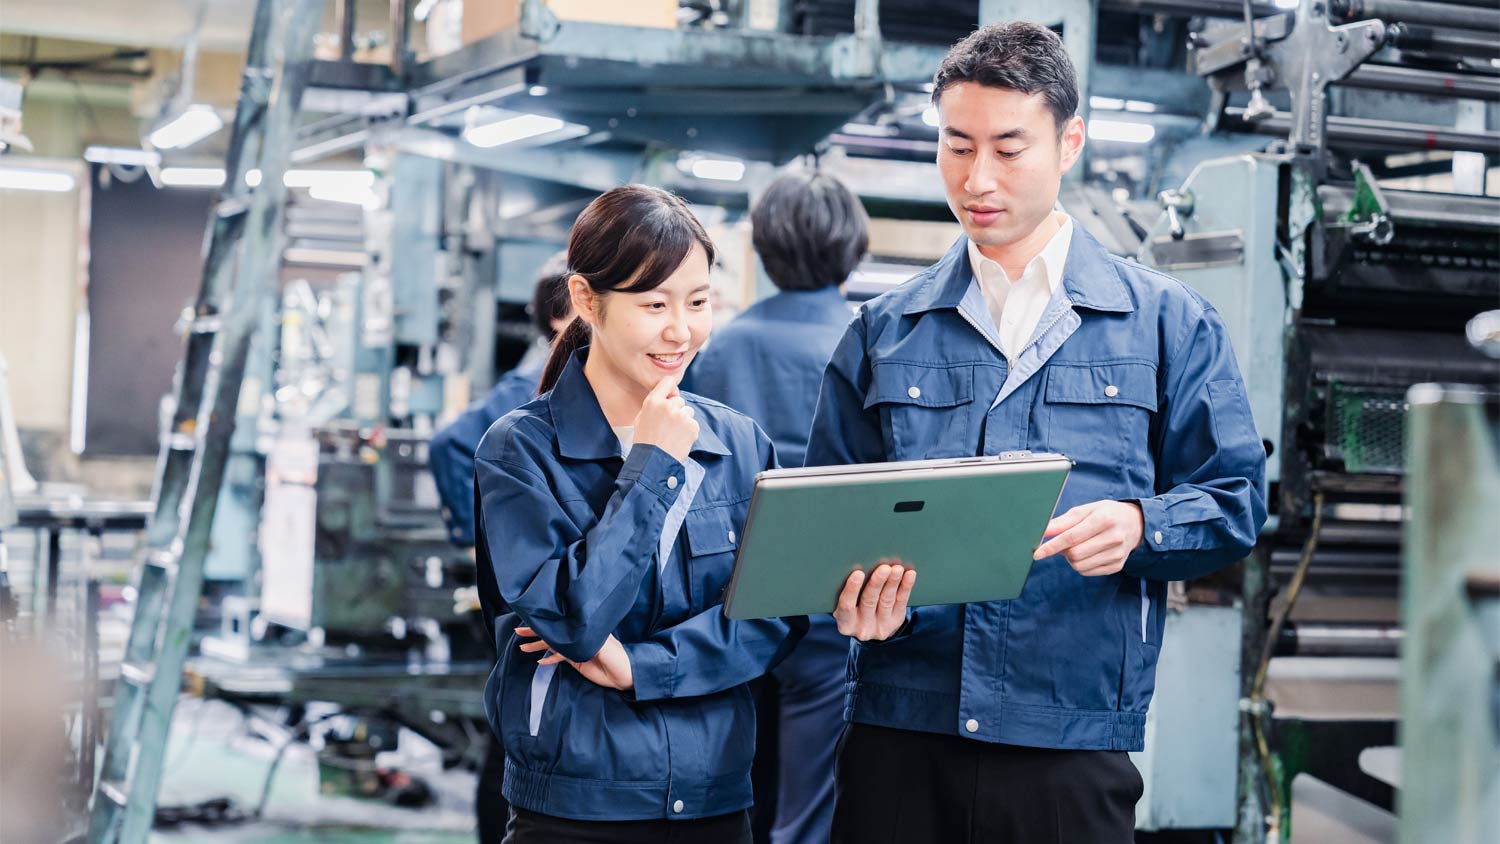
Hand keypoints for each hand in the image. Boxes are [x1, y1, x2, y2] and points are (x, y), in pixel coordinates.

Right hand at [517, 628, 633, 690]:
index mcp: (585, 629)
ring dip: (538, 646)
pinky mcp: (577, 660)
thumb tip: (570, 636)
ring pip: (553, 645)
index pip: (561, 623)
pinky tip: (540, 661)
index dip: (547, 621)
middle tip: (519, 632)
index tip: (531, 618)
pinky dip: (550, 658)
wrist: (625, 674)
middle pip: (554, 633)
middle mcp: (579, 636)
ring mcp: (577, 649)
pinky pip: (560, 658)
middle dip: (536, 632)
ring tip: (523, 647)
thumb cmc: (618, 656)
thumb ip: (586, 640)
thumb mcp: (603, 646)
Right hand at [632, 376, 697, 463]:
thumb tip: (668, 397)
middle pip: (679, 400)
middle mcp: (668, 406)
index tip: (671, 395)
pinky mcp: (692, 426)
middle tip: (668, 425)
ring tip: (673, 434)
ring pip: (688, 411)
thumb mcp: (641, 418)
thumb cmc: (645, 441)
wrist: (653, 462)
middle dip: (676, 410)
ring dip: (684, 420)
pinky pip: (693, 423)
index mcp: (653, 402)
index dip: (671, 389)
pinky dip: (689, 431)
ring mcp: (681, 416)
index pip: (668, 381)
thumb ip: (654, 404)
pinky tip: (679, 439)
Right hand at [833, 561, 915, 641]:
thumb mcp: (846, 604)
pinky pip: (901, 602)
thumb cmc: (852, 608)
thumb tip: (858, 565)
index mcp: (845, 623)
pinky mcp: (895, 622)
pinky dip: (905, 587)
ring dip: (893, 582)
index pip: (846, 605)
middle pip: (869, 601)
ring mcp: (880, 627)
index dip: (852, 589)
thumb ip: (849, 592)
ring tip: (897, 569)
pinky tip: (909, 575)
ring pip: (887, 600)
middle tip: (884, 568)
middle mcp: (862, 628)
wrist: (869, 627)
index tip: (858, 573)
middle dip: (877, 582)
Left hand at [1033, 500, 1143, 576]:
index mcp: (1104, 520)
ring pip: (1079, 566)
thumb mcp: (1086, 510)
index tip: (1037, 553)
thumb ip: (1063, 522)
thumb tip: (1043, 531)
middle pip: (1074, 554)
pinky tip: (1088, 553)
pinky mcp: (1117, 565)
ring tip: (1078, 546)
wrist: (1135, 524)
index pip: (1071, 537)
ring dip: (1071, 558)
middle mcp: (1113, 538)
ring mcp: (1117, 554)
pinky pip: (1088, 572)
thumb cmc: (1105, 514)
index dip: (1052, 546)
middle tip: (1064, 542)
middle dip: (1062, 550)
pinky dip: (1081, 564)